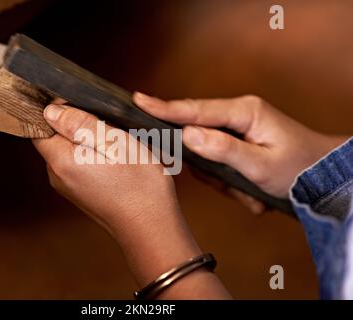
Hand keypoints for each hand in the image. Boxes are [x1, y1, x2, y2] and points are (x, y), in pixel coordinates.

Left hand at [33, 104, 230, 297]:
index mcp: (61, 161)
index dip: (58, 110)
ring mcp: (67, 186)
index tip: (84, 107)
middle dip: (77, 125)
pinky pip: (78, 163)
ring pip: (68, 148)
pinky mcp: (79, 191)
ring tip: (115, 145)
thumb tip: (50, 111)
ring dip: (88, 140)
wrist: (151, 227)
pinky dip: (93, 155)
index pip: (40, 125)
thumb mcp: (116, 143)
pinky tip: (115, 160)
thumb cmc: (140, 186)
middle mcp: (57, 176)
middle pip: (54, 136)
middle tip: (108, 127)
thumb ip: (81, 125)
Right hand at [134, 93, 347, 212]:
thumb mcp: (260, 164)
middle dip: (208, 167)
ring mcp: (236, 129)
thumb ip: (222, 149)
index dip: (164, 108)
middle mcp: (237, 115)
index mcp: (243, 112)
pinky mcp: (236, 143)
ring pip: (207, 155)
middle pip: (197, 134)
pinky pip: (218, 163)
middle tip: (227, 182)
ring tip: (249, 191)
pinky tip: (250, 190)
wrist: (322, 176)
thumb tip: (187, 135)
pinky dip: (230, 182)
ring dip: (224, 179)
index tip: (137, 100)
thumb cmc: (298, 167)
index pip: (195, 109)